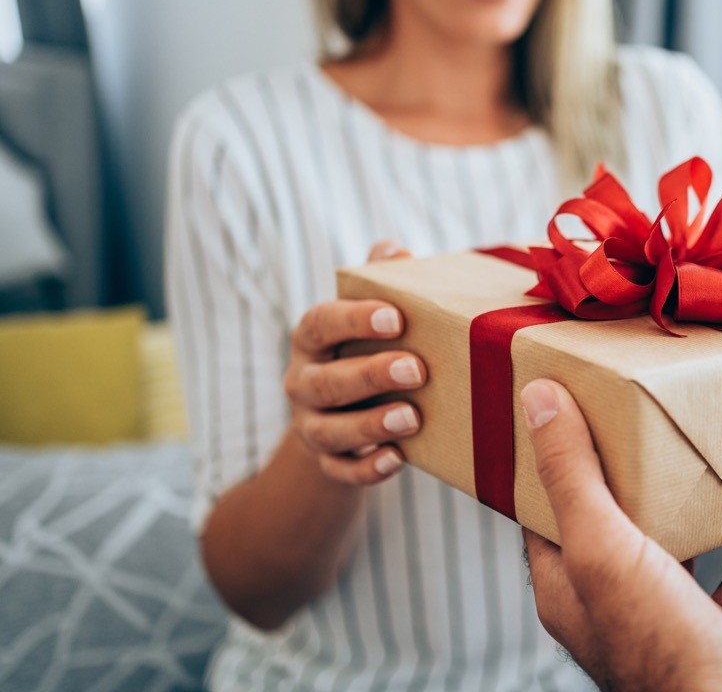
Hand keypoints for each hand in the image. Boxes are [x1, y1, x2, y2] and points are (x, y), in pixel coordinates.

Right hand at [283, 240, 425, 484]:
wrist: (344, 412)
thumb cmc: (366, 347)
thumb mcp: (370, 312)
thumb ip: (380, 279)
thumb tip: (395, 250)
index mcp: (312, 338)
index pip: (321, 323)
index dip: (354, 319)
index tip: (395, 316)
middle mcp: (303, 382)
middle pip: (326, 381)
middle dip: (371, 375)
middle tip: (418, 369)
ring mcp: (312, 425)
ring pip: (329, 431)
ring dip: (370, 425)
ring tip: (412, 417)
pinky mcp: (328, 462)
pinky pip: (340, 471)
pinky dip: (367, 470)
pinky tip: (397, 459)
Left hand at [520, 380, 721, 691]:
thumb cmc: (660, 645)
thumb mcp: (603, 544)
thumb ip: (571, 475)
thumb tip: (537, 400)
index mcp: (566, 585)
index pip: (544, 510)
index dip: (550, 457)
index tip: (568, 407)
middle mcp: (608, 604)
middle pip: (610, 524)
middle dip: (627, 472)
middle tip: (644, 418)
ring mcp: (661, 621)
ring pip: (671, 549)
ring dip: (689, 506)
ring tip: (707, 455)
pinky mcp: (712, 634)